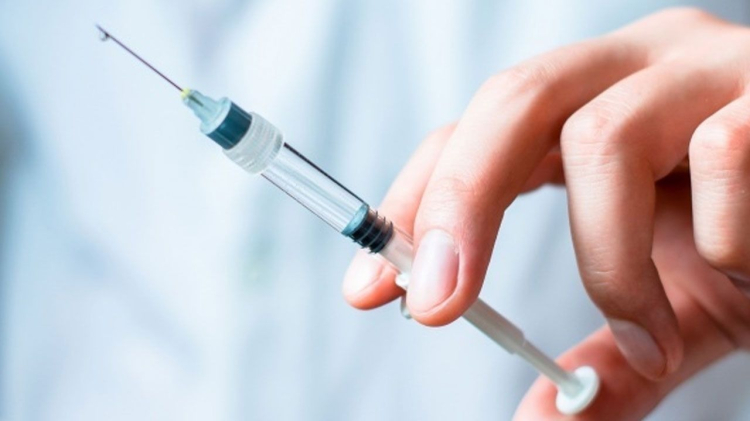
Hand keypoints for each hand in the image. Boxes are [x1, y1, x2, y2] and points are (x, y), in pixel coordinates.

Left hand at [342, 8, 749, 418]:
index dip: (413, 204)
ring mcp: (706, 67)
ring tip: (649, 330)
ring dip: (610, 265)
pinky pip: (717, 159)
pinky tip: (746, 266)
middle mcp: (636, 65)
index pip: (471, 132)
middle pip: (513, 101)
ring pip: (600, 142)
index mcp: (591, 103)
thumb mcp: (672, 307)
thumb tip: (543, 418)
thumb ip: (612, 357)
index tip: (370, 290)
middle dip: (460, 205)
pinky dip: (717, 243)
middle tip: (437, 304)